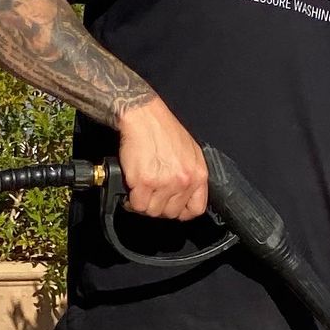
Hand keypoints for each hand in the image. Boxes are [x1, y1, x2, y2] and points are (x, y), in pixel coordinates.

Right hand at [116, 94, 208, 219]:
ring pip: (153, 211)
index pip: (196, 209)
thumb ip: (191, 175)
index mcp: (198, 173)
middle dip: (159, 206)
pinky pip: (138, 204)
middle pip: (171, 212)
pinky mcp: (144, 181)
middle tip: (151, 194)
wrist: (144, 117)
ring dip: (144, 203)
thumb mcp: (190, 152)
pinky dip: (132, 200)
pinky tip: (133, 188)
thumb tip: (185, 194)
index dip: (182, 212)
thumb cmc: (163, 130)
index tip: (172, 208)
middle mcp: (184, 180)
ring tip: (141, 190)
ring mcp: (164, 182)